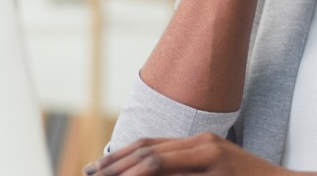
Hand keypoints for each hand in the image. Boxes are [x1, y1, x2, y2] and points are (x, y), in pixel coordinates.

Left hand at [85, 133, 288, 175]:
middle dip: (115, 166)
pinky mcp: (219, 170)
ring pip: (157, 162)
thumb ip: (189, 171)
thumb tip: (154, 172)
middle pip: (148, 151)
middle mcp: (204, 145)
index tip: (96, 170)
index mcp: (202, 143)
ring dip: (127, 173)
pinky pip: (176, 175)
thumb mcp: (218, 173)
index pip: (151, 145)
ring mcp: (212, 157)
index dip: (120, 157)